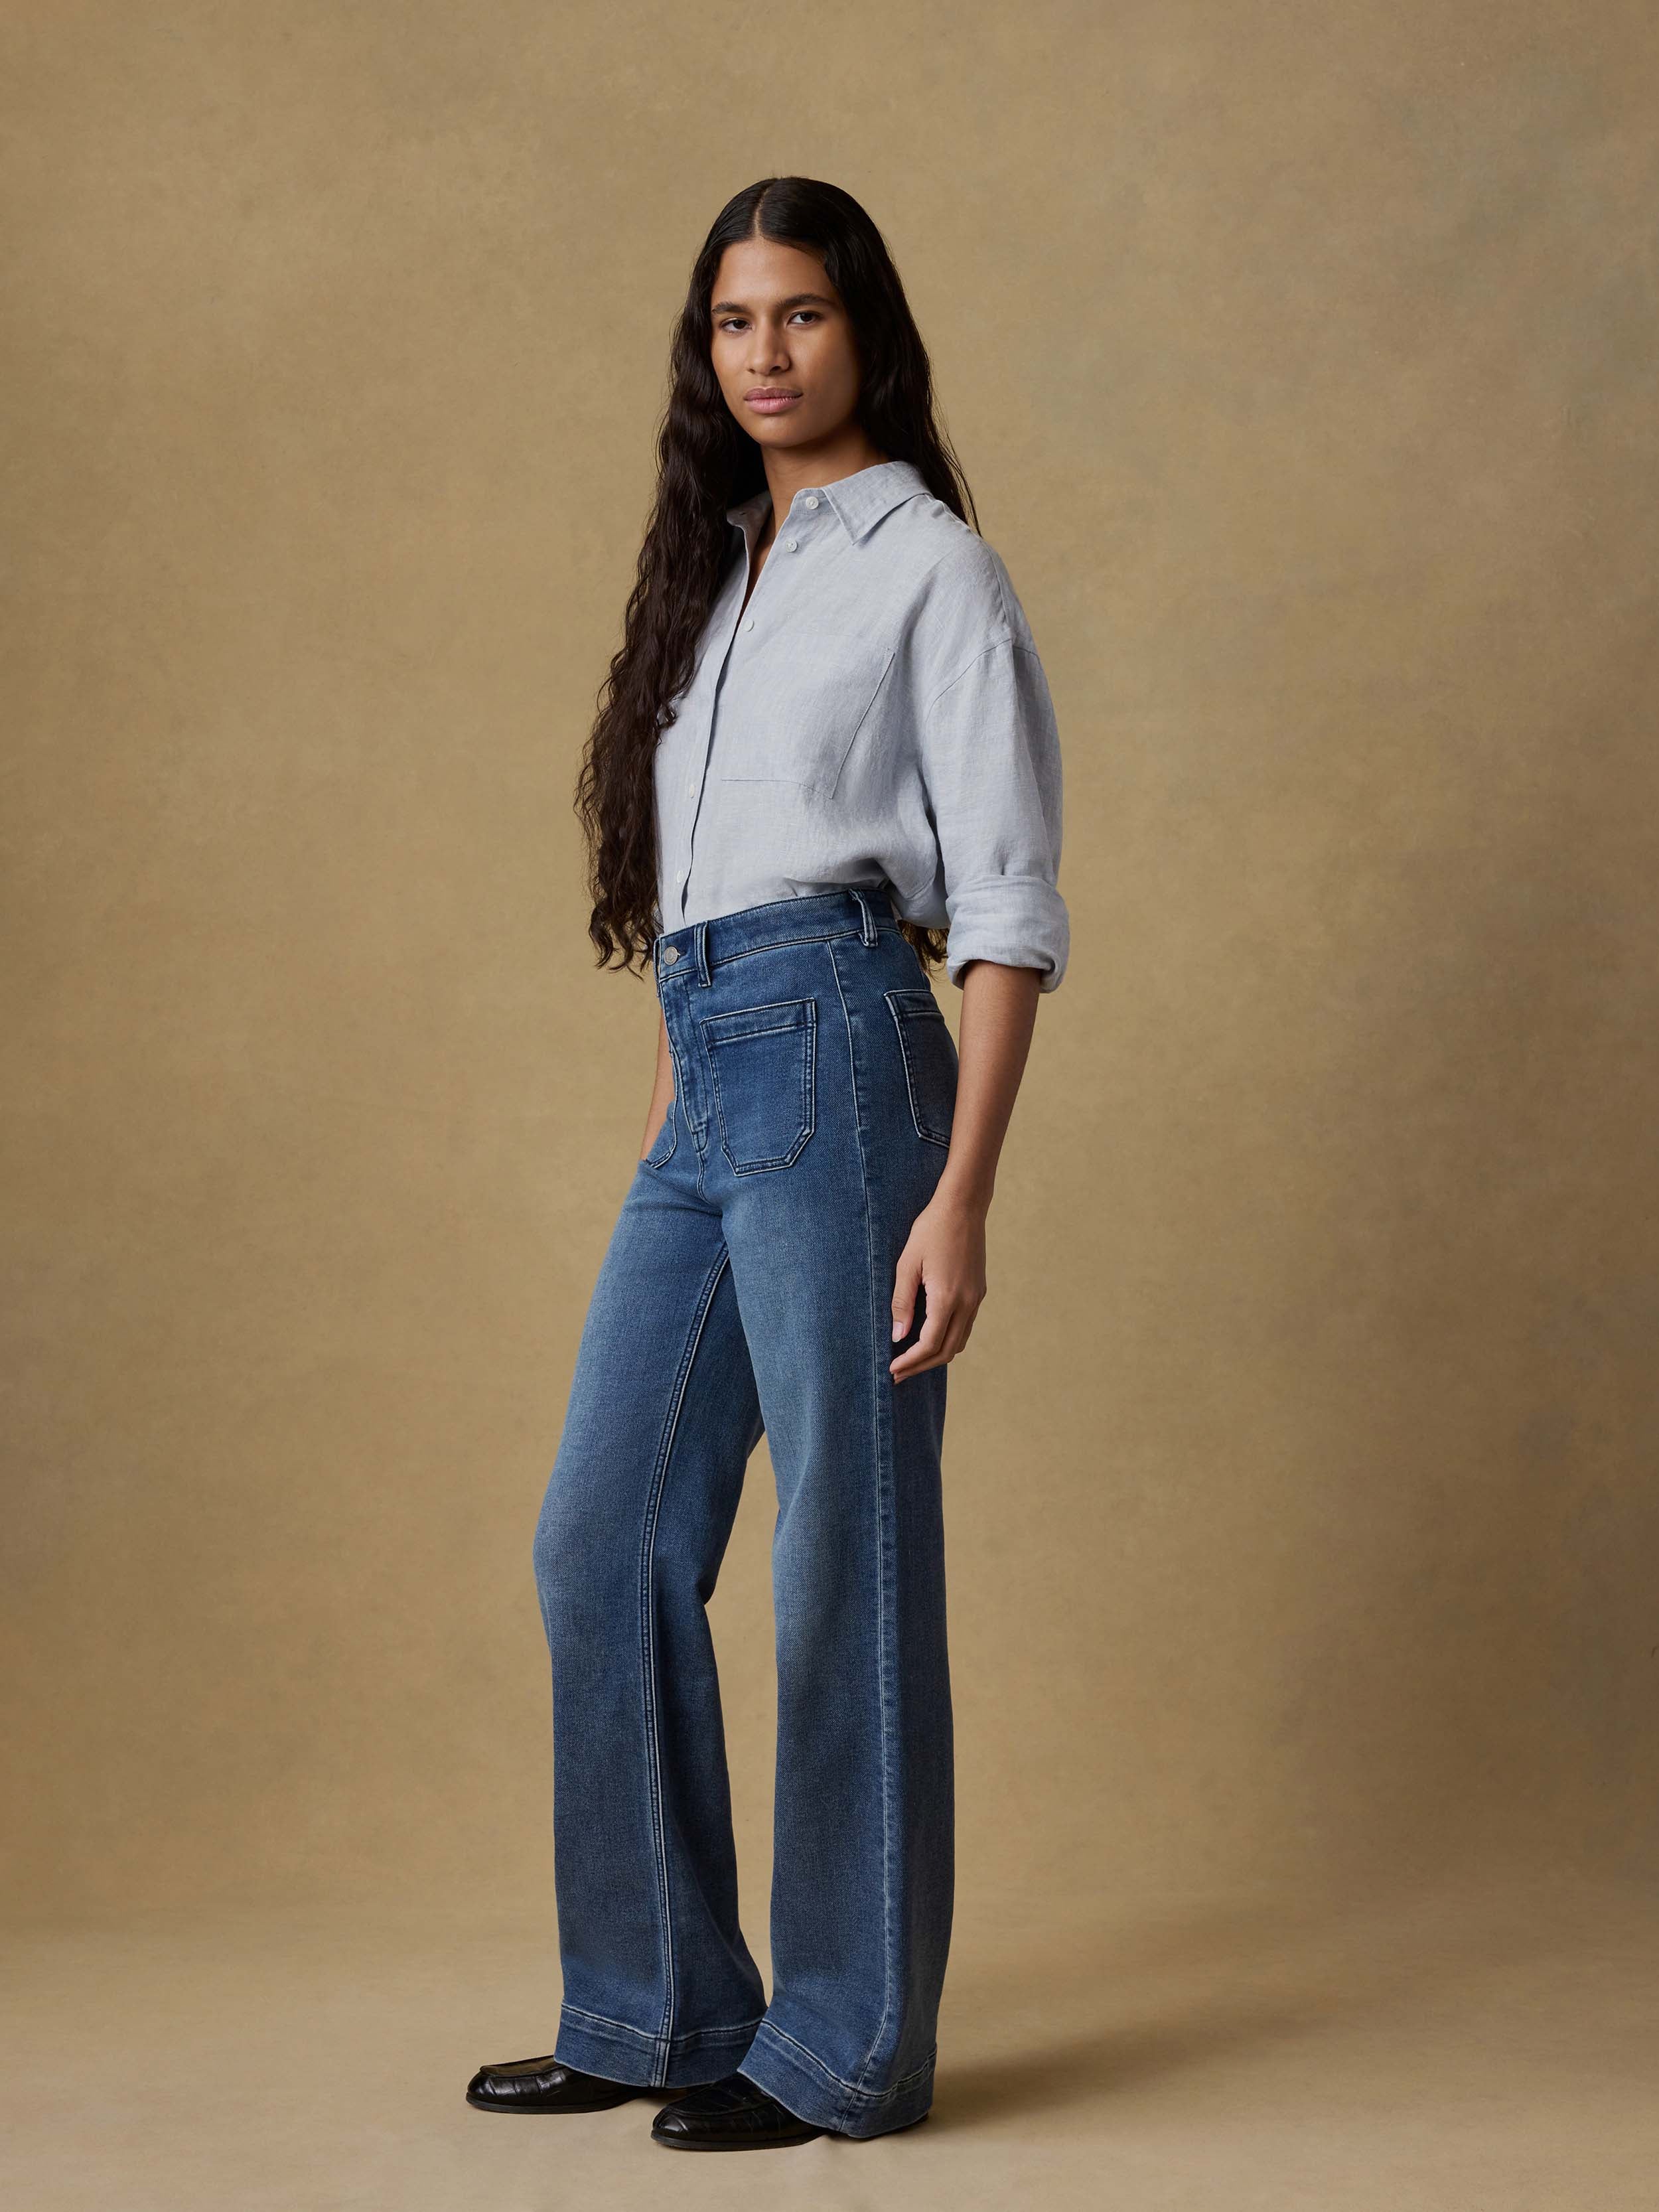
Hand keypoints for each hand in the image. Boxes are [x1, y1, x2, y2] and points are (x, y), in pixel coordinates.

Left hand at [889, 1185, 986, 1380]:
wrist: (963, 1207)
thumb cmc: (931, 1230)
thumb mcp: (907, 1264)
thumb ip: (902, 1302)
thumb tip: (898, 1336)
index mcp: (947, 1298)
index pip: (929, 1344)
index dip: (910, 1361)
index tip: (892, 1369)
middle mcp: (967, 1303)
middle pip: (946, 1351)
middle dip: (921, 1366)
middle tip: (898, 1374)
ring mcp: (976, 1298)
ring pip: (959, 1341)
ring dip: (935, 1355)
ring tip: (911, 1359)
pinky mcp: (979, 1291)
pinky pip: (965, 1326)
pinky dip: (947, 1339)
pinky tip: (929, 1336)